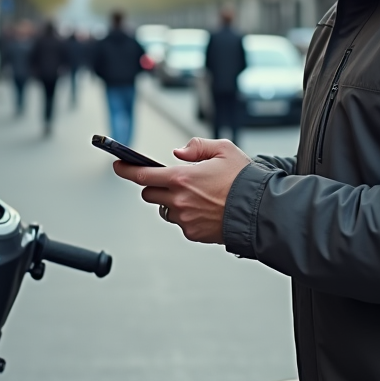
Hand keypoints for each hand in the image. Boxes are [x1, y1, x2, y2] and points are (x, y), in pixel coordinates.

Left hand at [112, 138, 250, 243]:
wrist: (259, 211)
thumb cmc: (244, 180)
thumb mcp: (223, 149)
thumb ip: (196, 147)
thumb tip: (179, 153)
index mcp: (182, 177)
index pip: (143, 175)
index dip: (126, 169)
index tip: (119, 165)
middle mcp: (179, 200)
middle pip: (149, 194)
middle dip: (154, 186)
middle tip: (172, 180)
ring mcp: (184, 219)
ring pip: (164, 209)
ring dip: (170, 202)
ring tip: (195, 196)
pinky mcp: (193, 233)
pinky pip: (180, 223)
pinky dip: (186, 216)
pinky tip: (205, 209)